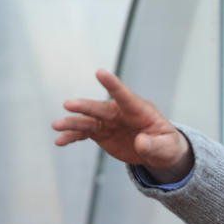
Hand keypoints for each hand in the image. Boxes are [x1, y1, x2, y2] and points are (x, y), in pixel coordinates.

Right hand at [52, 69, 192, 182]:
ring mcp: (109, 122)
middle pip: (101, 108)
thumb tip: (141, 142)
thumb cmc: (166, 145)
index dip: (113, 85)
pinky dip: (72, 136)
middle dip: (86, 106)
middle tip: (68, 105)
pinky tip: (60, 141)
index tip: (100, 72)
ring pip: (88, 120)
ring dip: (73, 123)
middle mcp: (120, 113)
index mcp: (140, 111)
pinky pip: (84, 133)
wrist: (158, 152)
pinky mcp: (101, 133)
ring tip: (56, 126)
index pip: (126, 96)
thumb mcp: (166, 147)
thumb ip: (154, 144)